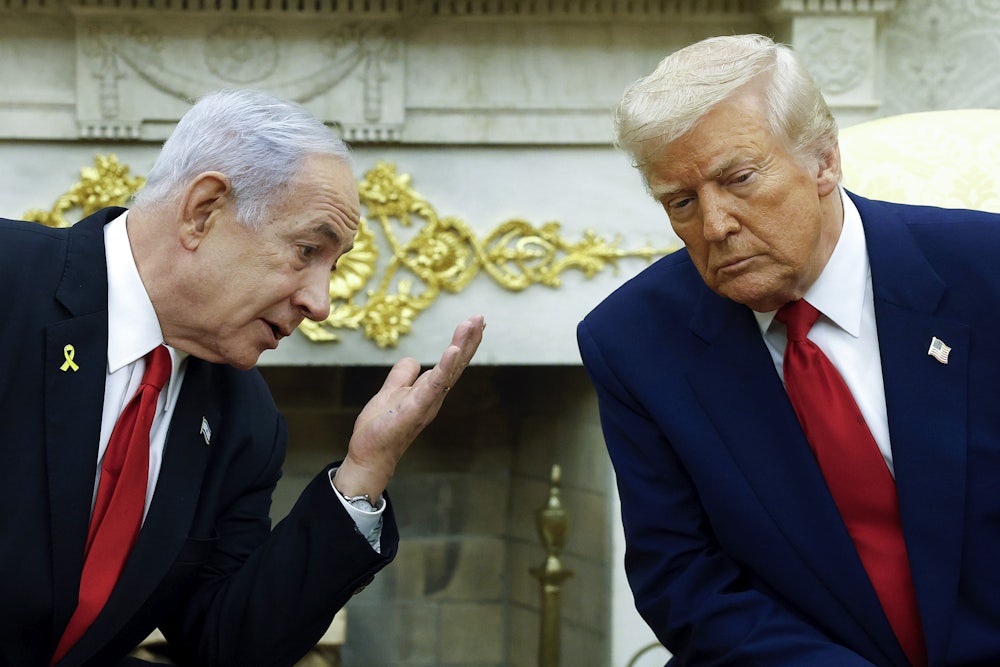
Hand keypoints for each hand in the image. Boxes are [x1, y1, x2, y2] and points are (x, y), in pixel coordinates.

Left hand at [332, 314, 484, 498]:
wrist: (370, 453)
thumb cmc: (381, 427)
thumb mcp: (391, 391)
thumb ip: (403, 375)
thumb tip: (413, 359)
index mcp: (429, 389)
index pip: (451, 362)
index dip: (464, 343)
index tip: (475, 323)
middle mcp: (435, 395)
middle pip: (457, 363)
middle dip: (470, 339)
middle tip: (481, 317)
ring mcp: (428, 401)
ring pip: (450, 369)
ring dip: (463, 345)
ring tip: (472, 324)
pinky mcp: (417, 408)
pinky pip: (435, 385)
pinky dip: (446, 367)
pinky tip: (453, 350)